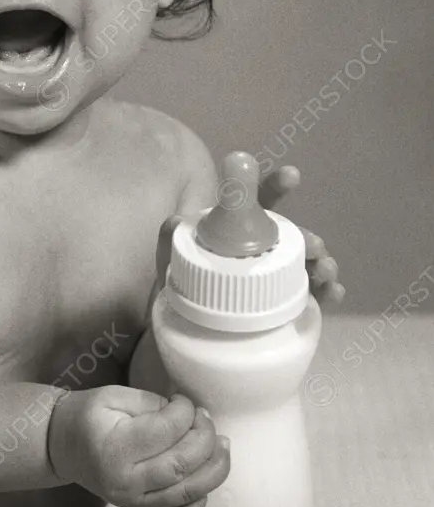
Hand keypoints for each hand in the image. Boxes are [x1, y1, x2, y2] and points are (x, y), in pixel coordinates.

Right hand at [47, 385, 230, 506]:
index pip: (167, 430)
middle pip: (183, 464)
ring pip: (188, 492)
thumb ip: (151, 403)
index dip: (185, 410)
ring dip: (214, 467)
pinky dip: (199, 500)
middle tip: (203, 416)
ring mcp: (135, 500)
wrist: (63, 444)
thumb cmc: (88, 415)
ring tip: (221, 443)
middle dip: (204, 436)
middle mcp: (127, 481)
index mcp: (117, 448)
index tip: (182, 399)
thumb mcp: (113, 396)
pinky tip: (205, 475)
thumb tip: (185, 413)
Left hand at [155, 166, 345, 307]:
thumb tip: (176, 219)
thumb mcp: (171, 261)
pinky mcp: (286, 308)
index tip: (291, 176)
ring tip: (325, 270)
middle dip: (307, 237)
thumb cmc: (183, 286)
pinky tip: (335, 292)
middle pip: (290, 238)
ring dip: (323, 263)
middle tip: (314, 246)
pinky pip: (312, 298)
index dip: (274, 187)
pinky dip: (327, 293)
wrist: (186, 330)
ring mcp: (277, 280)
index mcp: (239, 232)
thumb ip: (170, 239)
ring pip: (307, 265)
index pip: (258, 205)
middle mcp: (263, 251)